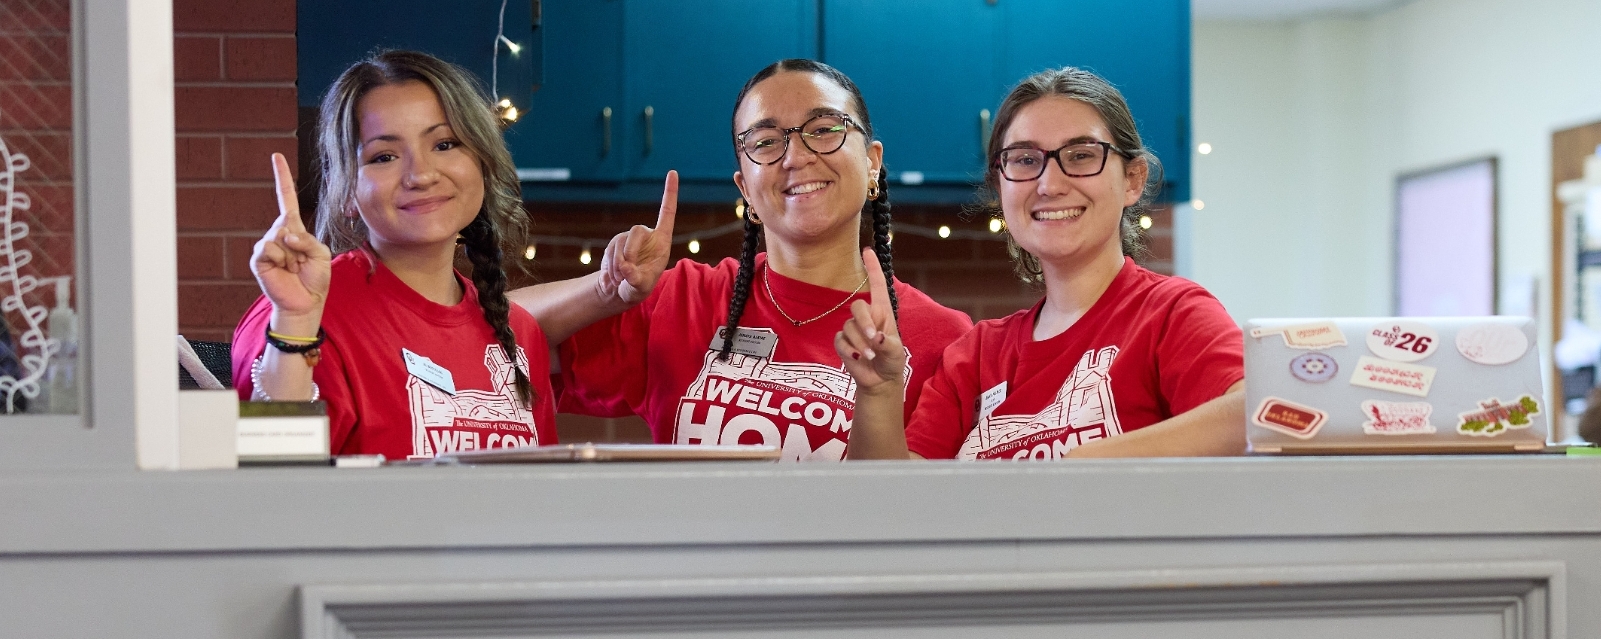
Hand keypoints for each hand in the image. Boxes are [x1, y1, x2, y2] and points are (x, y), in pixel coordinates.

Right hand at [251, 153, 331, 324]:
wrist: (306, 302)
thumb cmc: (315, 278)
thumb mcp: (321, 253)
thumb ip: (306, 239)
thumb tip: (284, 235)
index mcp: (294, 229)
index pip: (286, 199)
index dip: (282, 178)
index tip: (277, 156)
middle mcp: (279, 234)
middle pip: (287, 221)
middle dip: (301, 243)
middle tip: (302, 262)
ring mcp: (267, 245)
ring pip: (279, 236)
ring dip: (292, 255)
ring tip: (293, 268)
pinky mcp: (258, 259)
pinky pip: (268, 248)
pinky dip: (280, 258)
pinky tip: (283, 269)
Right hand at [597, 170, 677, 304]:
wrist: (621, 289)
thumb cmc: (639, 287)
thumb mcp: (640, 287)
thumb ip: (635, 278)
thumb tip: (626, 267)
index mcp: (662, 241)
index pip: (667, 212)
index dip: (670, 193)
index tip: (672, 171)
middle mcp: (647, 235)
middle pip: (636, 231)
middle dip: (630, 251)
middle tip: (626, 271)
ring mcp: (629, 238)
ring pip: (620, 243)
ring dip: (617, 264)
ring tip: (621, 279)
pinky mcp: (616, 242)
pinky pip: (610, 250)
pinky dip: (610, 265)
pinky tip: (613, 276)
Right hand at [836, 249, 904, 393]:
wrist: (879, 381)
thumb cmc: (891, 361)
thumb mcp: (895, 353)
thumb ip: (887, 344)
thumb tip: (876, 337)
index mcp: (883, 312)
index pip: (877, 285)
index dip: (873, 268)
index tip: (868, 251)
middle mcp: (867, 317)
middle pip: (857, 306)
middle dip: (864, 322)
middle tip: (873, 338)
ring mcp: (853, 328)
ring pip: (849, 326)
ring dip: (860, 343)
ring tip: (871, 356)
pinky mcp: (843, 341)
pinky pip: (840, 340)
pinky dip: (849, 350)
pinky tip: (858, 358)